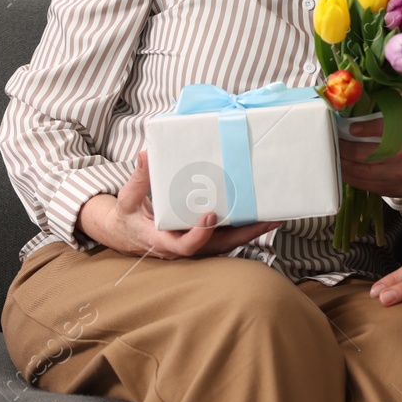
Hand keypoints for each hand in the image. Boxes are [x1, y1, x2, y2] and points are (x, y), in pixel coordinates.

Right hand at [78, 151, 280, 258]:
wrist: (125, 233)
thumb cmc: (126, 216)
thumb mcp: (127, 198)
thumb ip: (139, 178)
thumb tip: (146, 153)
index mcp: (162, 241)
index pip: (186, 246)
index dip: (200, 234)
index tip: (210, 215)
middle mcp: (183, 248)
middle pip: (219, 246)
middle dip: (246, 234)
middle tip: (269, 217)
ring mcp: (195, 245)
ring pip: (227, 242)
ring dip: (252, 230)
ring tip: (276, 214)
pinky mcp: (203, 240)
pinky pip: (226, 236)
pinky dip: (244, 226)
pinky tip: (261, 213)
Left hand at [338, 117, 401, 213]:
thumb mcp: (401, 128)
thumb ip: (382, 118)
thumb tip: (355, 104)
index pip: (383, 129)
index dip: (365, 129)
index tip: (351, 128)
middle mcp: (399, 157)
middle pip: (364, 154)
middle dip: (343, 148)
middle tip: (332, 140)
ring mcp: (391, 175)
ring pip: (358, 171)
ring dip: (340, 162)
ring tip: (331, 153)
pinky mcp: (383, 188)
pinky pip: (359, 182)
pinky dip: (345, 174)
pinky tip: (339, 166)